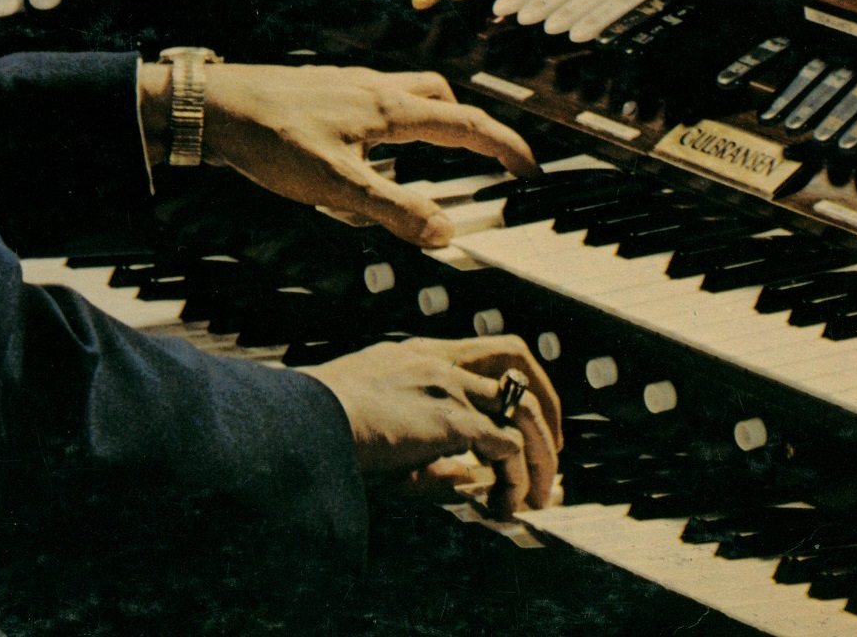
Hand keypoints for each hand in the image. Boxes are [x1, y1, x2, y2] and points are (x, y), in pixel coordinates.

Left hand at [141, 62, 536, 244]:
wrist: (212, 105)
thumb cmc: (267, 136)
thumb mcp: (335, 185)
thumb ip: (392, 210)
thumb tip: (445, 233)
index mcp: (387, 109)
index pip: (464, 124)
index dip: (504, 147)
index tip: (531, 169)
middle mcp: (373, 89)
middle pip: (441, 98)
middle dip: (470, 128)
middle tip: (486, 161)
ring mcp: (346, 87)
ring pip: (406, 97)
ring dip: (429, 126)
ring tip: (428, 168)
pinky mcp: (322, 94)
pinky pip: (374, 106)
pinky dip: (391, 129)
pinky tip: (369, 159)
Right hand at [302, 335, 562, 509]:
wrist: (306, 420)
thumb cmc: (324, 423)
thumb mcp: (375, 419)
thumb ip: (419, 439)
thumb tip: (465, 475)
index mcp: (417, 354)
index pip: (483, 351)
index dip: (513, 385)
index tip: (521, 424)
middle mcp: (438, 361)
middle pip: (516, 359)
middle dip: (545, 403)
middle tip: (550, 450)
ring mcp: (447, 385)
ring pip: (522, 409)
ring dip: (538, 457)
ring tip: (534, 495)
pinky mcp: (451, 419)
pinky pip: (507, 449)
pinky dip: (516, 479)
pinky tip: (504, 506)